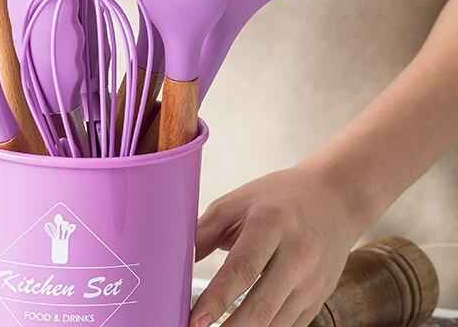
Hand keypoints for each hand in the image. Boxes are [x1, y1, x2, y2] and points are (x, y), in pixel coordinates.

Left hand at [190, 165, 365, 326]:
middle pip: (261, 305)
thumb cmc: (281, 197)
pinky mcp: (318, 299)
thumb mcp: (239, 201)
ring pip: (276, 324)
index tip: (194, 318)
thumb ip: (206, 230)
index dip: (217, 298)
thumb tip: (177, 258)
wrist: (335, 200)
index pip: (242, 268)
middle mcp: (297, 255)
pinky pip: (288, 326)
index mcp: (271, 223)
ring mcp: (312, 282)